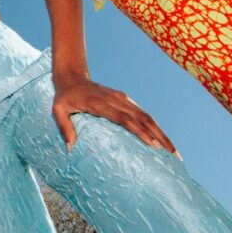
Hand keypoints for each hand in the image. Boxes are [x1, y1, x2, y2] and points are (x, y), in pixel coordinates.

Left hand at [51, 76, 177, 155]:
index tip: (153, 145)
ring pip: (147, 116)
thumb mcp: (57, 110)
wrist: (72, 76)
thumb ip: (64, 127)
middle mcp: (115, 100)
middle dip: (159, 137)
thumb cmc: (64, 97)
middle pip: (142, 118)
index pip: (124, 119)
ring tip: (174, 153)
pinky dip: (155, 127)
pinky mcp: (125, 100)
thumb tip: (70, 149)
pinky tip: (163, 141)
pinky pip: (143, 114)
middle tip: (173, 156)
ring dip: (162, 133)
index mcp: (100, 104)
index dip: (139, 131)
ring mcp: (122, 99)